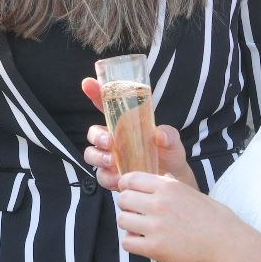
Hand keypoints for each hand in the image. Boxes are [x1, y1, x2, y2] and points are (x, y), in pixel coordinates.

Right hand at [82, 76, 196, 190]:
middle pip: (93, 133)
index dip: (95, 92)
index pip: (106, 104)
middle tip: (109, 141)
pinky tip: (119, 178)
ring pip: (91, 154)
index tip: (88, 83)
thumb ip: (168, 134)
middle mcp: (114, 138)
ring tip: (113, 161)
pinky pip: (101, 176)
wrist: (172, 177)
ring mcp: (110, 157)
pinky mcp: (112, 175)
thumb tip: (159, 135)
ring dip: (98, 157)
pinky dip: (107, 177)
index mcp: (124, 122)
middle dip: (97, 135)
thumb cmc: (168, 152)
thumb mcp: (172, 140)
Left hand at [116, 171, 237, 261]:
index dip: (126, 186)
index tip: (129, 193)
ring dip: (128, 224)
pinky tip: (143, 243)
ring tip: (139, 229)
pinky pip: (128, 243)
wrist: (227, 243)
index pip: (130, 179)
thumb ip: (170, 187)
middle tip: (135, 213)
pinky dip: (132, 243)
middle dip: (126, 206)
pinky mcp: (155, 248)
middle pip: (123, 199)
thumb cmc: (214, 218)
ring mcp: (156, 226)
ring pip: (122, 220)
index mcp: (168, 186)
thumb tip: (157, 181)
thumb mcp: (190, 192)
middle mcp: (159, 203)